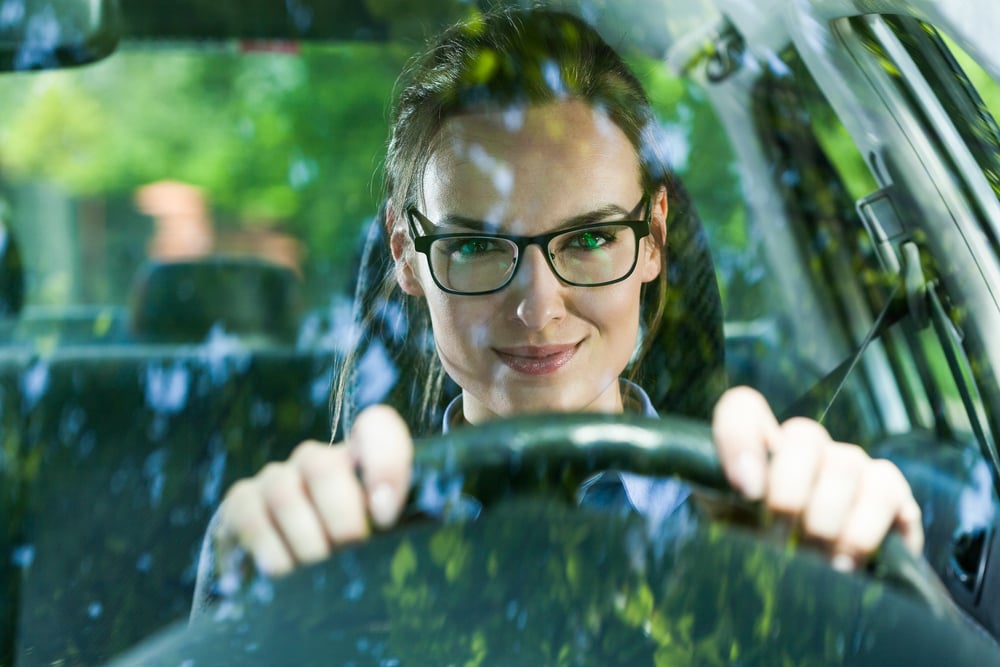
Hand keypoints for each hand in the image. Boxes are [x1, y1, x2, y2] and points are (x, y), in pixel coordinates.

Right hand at [212, 405, 413, 576]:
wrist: (295, 579)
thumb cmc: (355, 558)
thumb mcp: (385, 542)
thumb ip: (402, 530)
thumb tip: (404, 533)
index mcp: (362, 464)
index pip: (377, 428)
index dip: (384, 462)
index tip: (386, 515)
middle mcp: (317, 462)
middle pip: (322, 465)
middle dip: (340, 517)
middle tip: (351, 550)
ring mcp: (276, 478)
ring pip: (283, 491)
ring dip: (305, 540)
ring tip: (319, 569)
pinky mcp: (241, 501)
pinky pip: (248, 514)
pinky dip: (268, 548)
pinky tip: (284, 572)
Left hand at [711, 386, 923, 569]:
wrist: (812, 597)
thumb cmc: (764, 559)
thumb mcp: (727, 531)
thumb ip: (722, 500)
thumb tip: (748, 488)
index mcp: (757, 450)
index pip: (742, 409)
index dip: (740, 438)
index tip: (746, 490)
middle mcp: (806, 448)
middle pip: (804, 434)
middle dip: (789, 493)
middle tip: (779, 538)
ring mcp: (851, 465)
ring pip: (845, 463)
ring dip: (825, 519)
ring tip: (813, 559)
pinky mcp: (893, 494)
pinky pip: (884, 491)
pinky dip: (861, 532)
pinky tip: (844, 563)